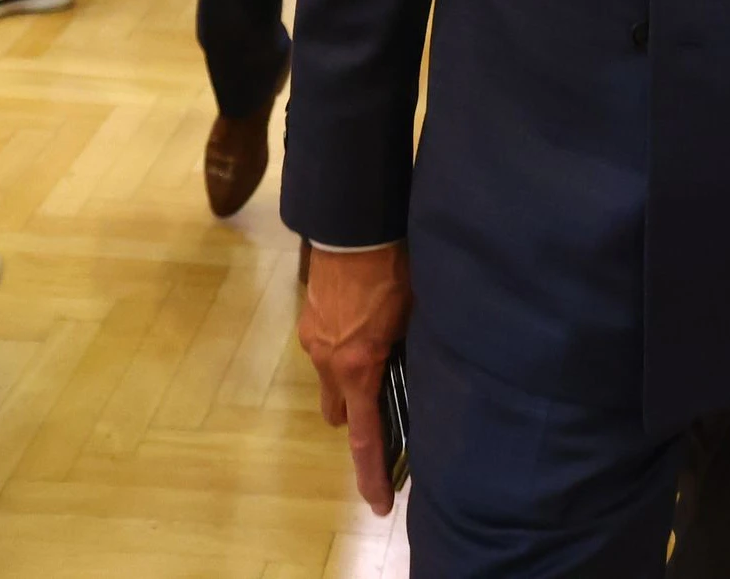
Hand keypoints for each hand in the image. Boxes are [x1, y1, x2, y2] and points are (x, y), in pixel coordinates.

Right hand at [299, 243, 412, 514]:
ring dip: (351, 376)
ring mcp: (314, 339)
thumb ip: (410, 354)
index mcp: (358, 368)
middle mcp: (329, 362)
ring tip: (379, 348)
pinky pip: (326, 348)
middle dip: (358, 414)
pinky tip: (365, 321)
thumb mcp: (415, 318)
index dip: (373, 474)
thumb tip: (420, 371)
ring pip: (331, 378)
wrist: (356, 226)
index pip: (364, 437)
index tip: (377, 503)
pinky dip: (343, 348)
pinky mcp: (309, 317)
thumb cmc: (394, 272)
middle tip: (385, 399)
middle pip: (340, 413)